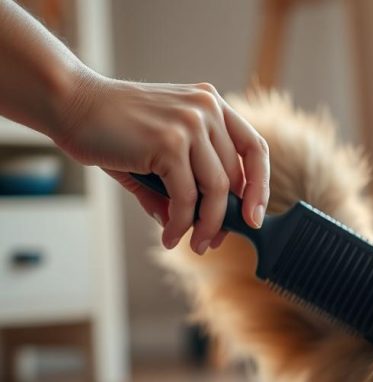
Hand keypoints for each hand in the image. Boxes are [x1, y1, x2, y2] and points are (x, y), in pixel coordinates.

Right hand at [54, 74, 269, 253]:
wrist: (71, 104)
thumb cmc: (113, 128)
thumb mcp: (159, 151)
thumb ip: (184, 183)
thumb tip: (197, 227)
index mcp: (212, 105)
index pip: (254, 148)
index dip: (260, 186)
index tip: (255, 217)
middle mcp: (207, 110)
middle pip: (236, 176)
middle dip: (227, 216)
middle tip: (212, 241)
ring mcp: (191, 124)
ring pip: (216, 190)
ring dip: (207, 226)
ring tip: (194, 244)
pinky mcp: (170, 143)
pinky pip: (187, 197)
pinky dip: (181, 223)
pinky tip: (171, 236)